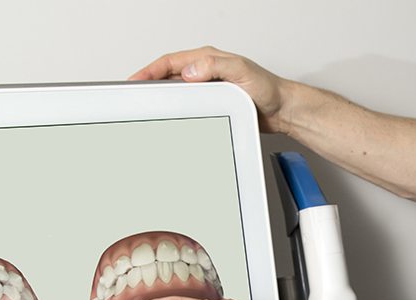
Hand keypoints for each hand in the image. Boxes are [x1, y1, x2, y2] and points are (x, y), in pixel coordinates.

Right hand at [129, 45, 293, 133]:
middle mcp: (205, 73)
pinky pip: (189, 109)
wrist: (281, 111)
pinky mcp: (213, 106)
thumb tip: (190, 71)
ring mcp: (207, 90)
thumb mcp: (241, 72)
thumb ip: (216, 67)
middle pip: (169, 78)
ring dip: (162, 102)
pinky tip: (171, 122)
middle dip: (149, 86)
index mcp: (208, 60)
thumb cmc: (267, 90)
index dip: (150, 71)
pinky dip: (177, 114)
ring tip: (148, 111)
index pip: (171, 62)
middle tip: (134, 97)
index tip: (136, 81)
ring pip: (177, 94)